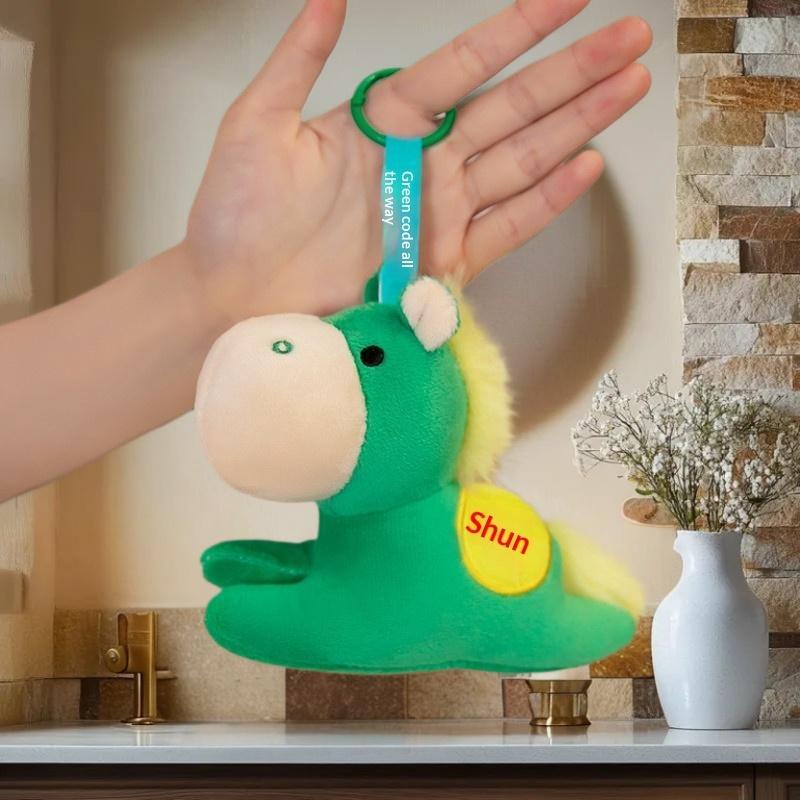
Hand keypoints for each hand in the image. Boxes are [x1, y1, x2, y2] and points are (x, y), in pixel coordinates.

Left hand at [185, 0, 651, 322]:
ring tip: (628, 87)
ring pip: (522, 160)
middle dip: (573, 73)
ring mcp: (438, 214)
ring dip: (578, 125)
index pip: (464, 64)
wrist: (235, 299)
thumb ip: (297, 60)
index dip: (518, 29)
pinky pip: (506, 228)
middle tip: (631, 37)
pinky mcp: (443, 266)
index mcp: (384, 121)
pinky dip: (547, 200)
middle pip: (511, 108)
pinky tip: (586, 165)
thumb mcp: (257, 125)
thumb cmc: (237, 217)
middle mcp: (421, 163)